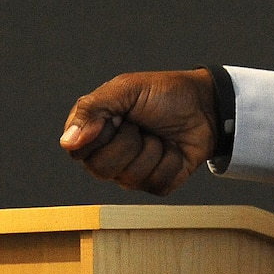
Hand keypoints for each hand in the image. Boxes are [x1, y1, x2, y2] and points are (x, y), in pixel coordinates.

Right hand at [59, 69, 219, 195]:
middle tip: (141, 124)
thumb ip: (93, 109)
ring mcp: (132, 173)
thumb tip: (68, 141)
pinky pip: (157, 184)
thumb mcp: (126, 89)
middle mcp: (109, 155)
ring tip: (159, 135)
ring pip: (130, 178)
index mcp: (95, 131)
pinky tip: (173, 148)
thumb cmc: (164, 93)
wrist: (205, 105)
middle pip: (101, 169)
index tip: (117, 115)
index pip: (77, 150)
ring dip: (153, 150)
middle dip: (129, 142)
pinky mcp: (157, 184)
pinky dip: (171, 162)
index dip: (100, 134)